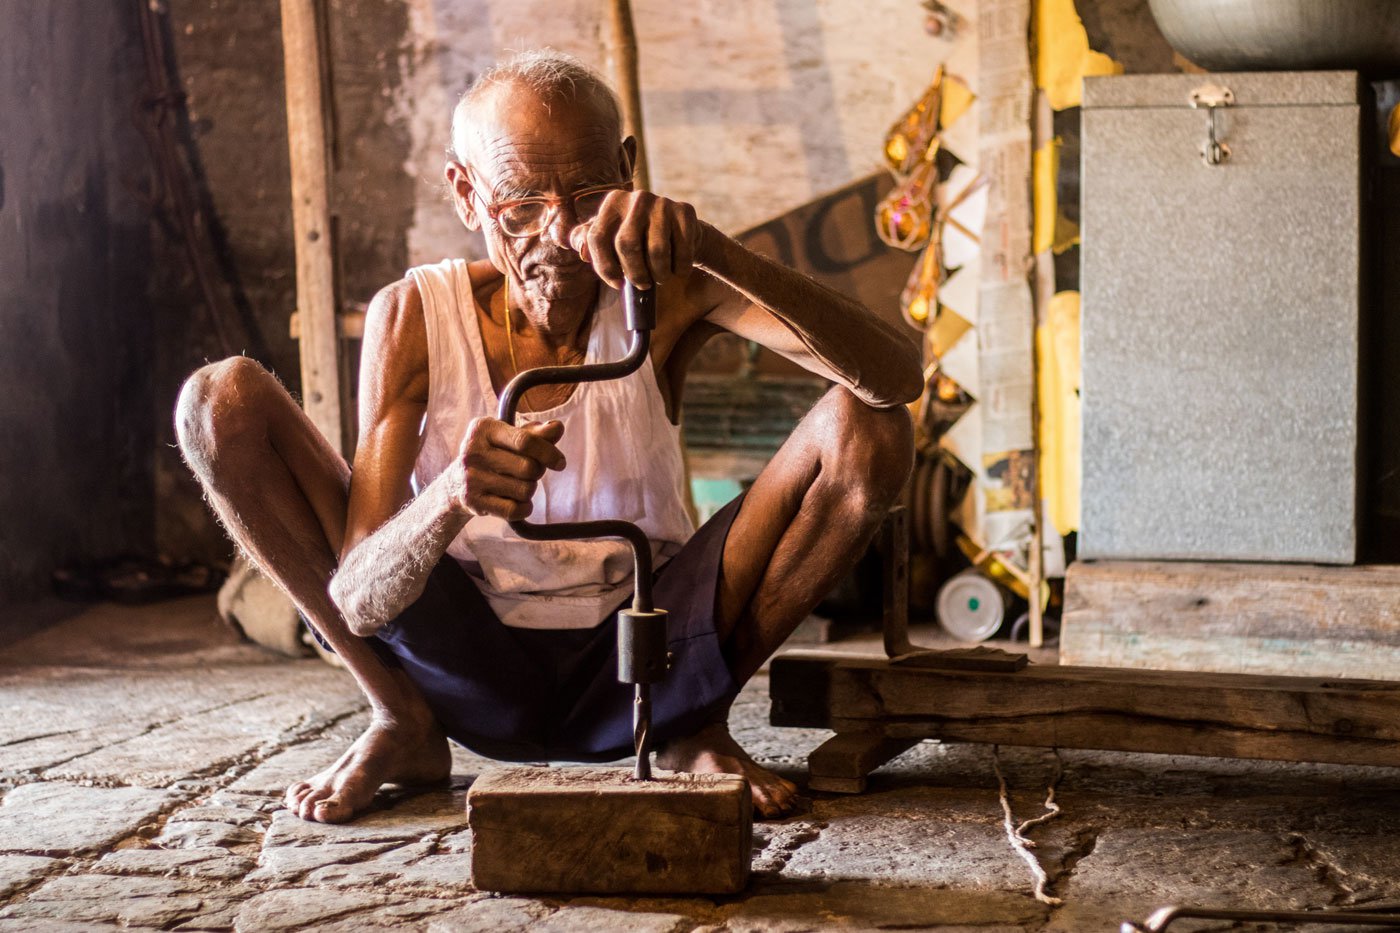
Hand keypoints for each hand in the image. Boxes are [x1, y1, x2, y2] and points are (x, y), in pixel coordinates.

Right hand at [449, 417, 565, 520]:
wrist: (456, 483)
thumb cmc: (493, 455)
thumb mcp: (509, 438)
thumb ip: (536, 433)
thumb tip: (557, 427)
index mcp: (484, 429)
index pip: (525, 441)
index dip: (549, 453)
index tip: (560, 463)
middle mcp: (473, 451)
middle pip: (529, 467)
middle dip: (537, 472)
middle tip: (530, 472)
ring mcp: (471, 477)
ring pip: (525, 490)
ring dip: (530, 490)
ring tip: (518, 485)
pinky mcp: (473, 501)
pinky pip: (514, 510)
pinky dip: (524, 508)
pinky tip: (518, 502)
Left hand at [569, 190, 701, 290]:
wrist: (680, 232)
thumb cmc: (638, 239)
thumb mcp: (609, 236)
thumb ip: (586, 240)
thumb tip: (579, 249)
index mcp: (613, 202)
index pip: (597, 238)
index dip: (604, 267)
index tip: (617, 283)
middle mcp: (636, 198)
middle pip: (627, 244)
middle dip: (635, 273)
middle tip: (643, 284)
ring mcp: (662, 203)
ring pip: (656, 251)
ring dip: (659, 274)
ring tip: (660, 277)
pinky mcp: (684, 212)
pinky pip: (681, 252)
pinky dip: (680, 268)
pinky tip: (677, 268)